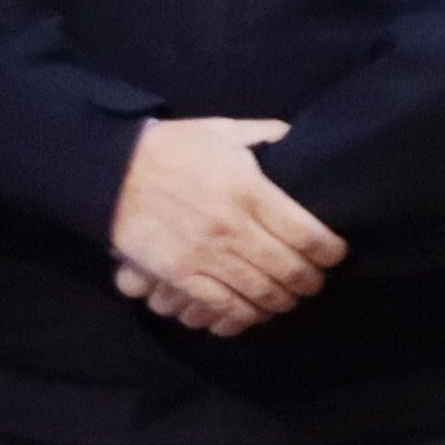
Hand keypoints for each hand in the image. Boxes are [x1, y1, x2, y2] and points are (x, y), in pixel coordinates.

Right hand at [110, 117, 345, 337]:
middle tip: (313, 282)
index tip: (334, 254)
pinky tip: (252, 311)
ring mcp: (204, 254)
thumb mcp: (223, 130)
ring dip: (280, 301)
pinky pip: (222, 304)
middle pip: (289, 269)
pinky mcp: (179, 273)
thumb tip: (297, 140)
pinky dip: (244, 314)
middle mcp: (232, 226)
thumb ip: (266, 136)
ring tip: (285, 298)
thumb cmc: (172, 148)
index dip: (330, 251)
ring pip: (260, 292)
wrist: (110, 169)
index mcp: (249, 189)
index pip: (308, 234)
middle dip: (309, 281)